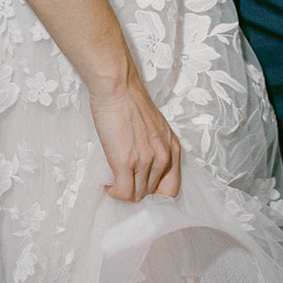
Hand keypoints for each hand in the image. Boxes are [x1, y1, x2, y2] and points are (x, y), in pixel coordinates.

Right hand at [88, 67, 181, 202]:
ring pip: (137, 195)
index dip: (155, 192)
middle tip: (124, 180)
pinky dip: (115, 192)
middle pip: (151, 193)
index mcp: (172, 148)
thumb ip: (155, 148)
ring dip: (124, 191)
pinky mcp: (126, 162)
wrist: (118, 87)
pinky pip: (123, 192)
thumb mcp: (155, 128)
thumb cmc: (131, 101)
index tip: (142, 186)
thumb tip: (144, 169)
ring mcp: (146, 161)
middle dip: (136, 189)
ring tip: (115, 179)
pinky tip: (110, 182)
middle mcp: (163, 157)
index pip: (171, 188)